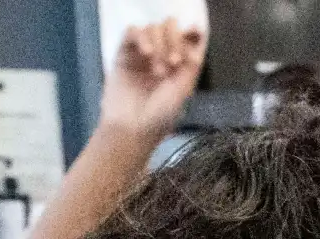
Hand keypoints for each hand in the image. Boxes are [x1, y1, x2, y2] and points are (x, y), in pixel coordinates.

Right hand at [98, 20, 206, 143]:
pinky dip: (141, 38)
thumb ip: (192, 62)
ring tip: (158, 71)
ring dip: (159, 45)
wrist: (132, 130)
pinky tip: (146, 54)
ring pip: (153, 29)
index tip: (193, 36)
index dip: (190, 32)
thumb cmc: (159, 117)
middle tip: (174, 64)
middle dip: (174, 41)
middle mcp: (160, 55)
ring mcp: (141, 55)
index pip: (185, 36)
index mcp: (177, 63)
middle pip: (170, 27)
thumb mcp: (184, 89)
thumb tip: (196, 36)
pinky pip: (132, 32)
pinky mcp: (123, 55)